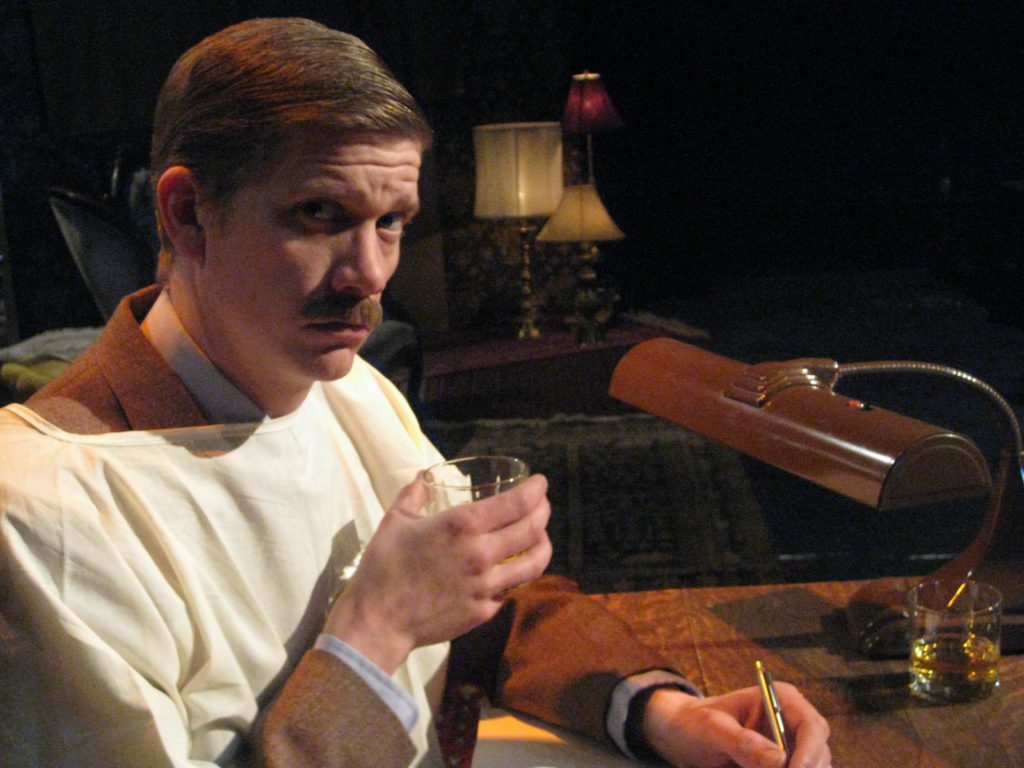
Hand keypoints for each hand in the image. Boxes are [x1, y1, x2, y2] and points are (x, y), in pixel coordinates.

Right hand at [323, 473, 551, 673]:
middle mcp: (481, 553)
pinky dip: (517, 575)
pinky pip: (511, 589)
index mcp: (462, 525)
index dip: (535, 490)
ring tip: (540, 536)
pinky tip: (513, 569)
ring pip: (534, 563)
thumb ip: (414, 494)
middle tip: (542, 504)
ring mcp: (486, 585)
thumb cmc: (383, 567)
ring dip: (543, 544)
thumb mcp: (395, 520)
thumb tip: (423, 476)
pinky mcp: (484, 611)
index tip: (540, 482)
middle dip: (544, 511)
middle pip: (533, 529)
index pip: (516, 503)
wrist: (377, 621)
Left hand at [642, 684, 830, 767]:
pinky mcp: (785, 766)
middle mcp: (793, 723)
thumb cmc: (694, 723)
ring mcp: (792, 748)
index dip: (810, 754)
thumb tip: (779, 760)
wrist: (682, 735)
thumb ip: (741, 741)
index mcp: (781, 699)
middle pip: (820, 755)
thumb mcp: (710, 728)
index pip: (812, 726)